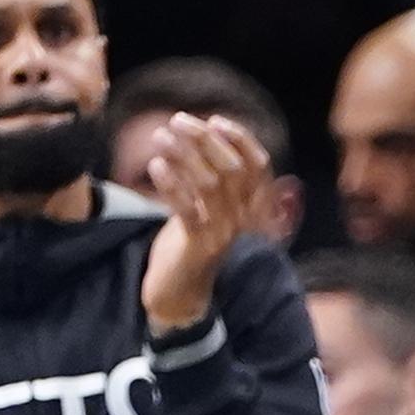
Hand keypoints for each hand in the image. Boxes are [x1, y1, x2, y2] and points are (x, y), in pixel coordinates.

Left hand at [140, 113, 269, 331]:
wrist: (181, 294)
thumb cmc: (192, 242)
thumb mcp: (209, 207)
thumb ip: (214, 177)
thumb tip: (203, 132)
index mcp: (255, 208)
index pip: (259, 166)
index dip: (241, 140)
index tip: (215, 120)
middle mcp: (246, 220)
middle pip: (234, 170)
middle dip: (206, 140)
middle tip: (178, 121)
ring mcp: (225, 234)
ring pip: (211, 185)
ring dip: (185, 155)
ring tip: (160, 137)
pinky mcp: (200, 247)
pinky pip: (188, 209)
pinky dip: (171, 184)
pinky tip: (155, 166)